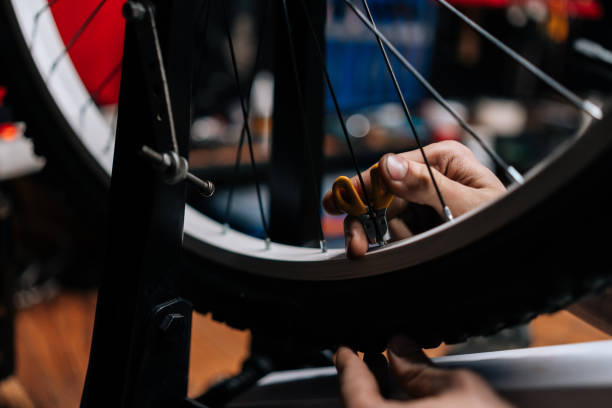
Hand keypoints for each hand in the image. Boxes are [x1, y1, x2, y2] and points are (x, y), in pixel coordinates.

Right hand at [322, 141, 505, 257]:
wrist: (522, 259)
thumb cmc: (507, 224)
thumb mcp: (468, 206)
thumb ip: (427, 185)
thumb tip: (389, 166)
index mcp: (443, 159)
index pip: (391, 168)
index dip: (362, 188)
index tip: (335, 204)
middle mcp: (432, 175)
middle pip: (384, 194)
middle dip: (368, 221)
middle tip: (356, 248)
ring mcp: (428, 200)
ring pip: (390, 218)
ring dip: (396, 239)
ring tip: (418, 249)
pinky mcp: (428, 222)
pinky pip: (401, 232)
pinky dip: (403, 245)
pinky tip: (418, 250)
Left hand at [335, 336, 512, 407]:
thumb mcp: (460, 389)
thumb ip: (419, 367)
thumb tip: (399, 348)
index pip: (351, 386)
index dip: (347, 362)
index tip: (344, 350)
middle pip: (357, 406)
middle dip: (364, 380)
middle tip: (369, 358)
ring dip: (378, 399)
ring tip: (390, 375)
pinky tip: (407, 403)